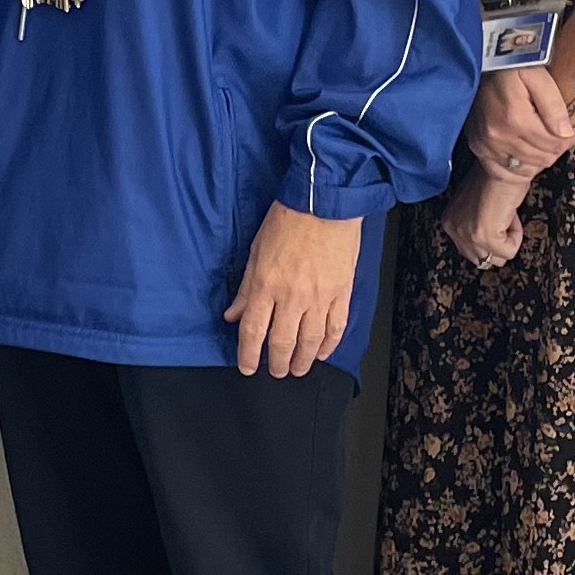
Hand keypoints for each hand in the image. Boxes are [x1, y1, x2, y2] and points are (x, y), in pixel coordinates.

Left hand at [224, 203, 360, 377]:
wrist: (324, 202)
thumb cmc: (287, 220)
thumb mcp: (256, 252)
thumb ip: (246, 289)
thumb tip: (233, 314)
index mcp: (266, 286)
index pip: (253, 332)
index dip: (248, 355)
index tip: (247, 367)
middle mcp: (292, 297)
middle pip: (282, 343)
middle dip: (276, 363)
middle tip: (275, 371)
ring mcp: (320, 297)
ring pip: (310, 342)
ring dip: (303, 361)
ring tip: (298, 369)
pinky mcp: (341, 293)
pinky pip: (335, 327)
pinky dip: (329, 345)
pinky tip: (323, 353)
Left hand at [439, 167, 526, 269]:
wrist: (503, 164)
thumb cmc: (495, 176)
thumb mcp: (477, 205)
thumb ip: (476, 223)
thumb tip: (492, 239)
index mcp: (450, 221)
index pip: (471, 250)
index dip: (491, 234)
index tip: (496, 214)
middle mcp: (454, 230)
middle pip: (482, 258)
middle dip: (498, 242)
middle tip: (502, 216)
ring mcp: (467, 235)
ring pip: (495, 258)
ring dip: (507, 238)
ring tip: (506, 215)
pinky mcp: (485, 237)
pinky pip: (508, 252)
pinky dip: (516, 236)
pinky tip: (511, 215)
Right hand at [468, 65, 574, 181]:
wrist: (482, 62)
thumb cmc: (513, 66)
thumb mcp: (539, 77)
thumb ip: (554, 106)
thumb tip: (566, 133)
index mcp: (516, 119)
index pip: (553, 144)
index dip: (569, 138)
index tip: (572, 126)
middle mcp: (498, 136)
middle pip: (541, 158)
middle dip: (556, 148)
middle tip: (559, 133)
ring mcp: (485, 144)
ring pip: (525, 169)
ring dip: (539, 158)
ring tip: (543, 140)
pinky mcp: (477, 147)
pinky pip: (502, 173)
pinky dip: (517, 170)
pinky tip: (526, 157)